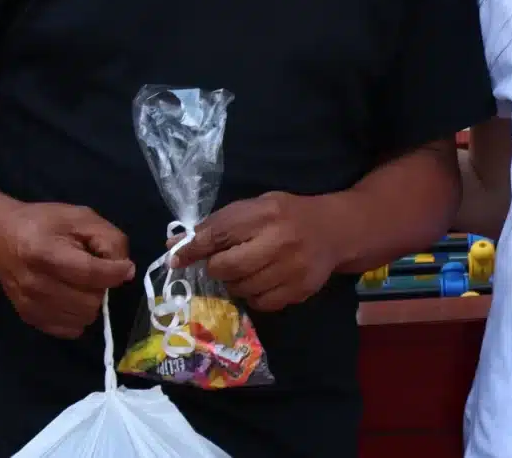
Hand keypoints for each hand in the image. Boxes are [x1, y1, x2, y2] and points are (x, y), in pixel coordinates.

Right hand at [0, 203, 136, 339]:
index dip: (115, 272)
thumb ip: (110, 240)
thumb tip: (126, 271)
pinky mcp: (28, 318)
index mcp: (45, 253)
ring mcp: (29, 305)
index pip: (89, 273)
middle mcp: (34, 284)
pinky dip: (78, 316)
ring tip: (83, 284)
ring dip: (91, 303)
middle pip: (89, 301)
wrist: (2, 238)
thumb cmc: (46, 223)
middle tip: (97, 272)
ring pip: (82, 318)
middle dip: (102, 287)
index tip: (125, 267)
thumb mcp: (83, 217)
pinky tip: (74, 297)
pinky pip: (68, 330)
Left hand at [171, 191, 345, 313]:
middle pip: (226, 267)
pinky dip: (254, 296)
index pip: (217, 235)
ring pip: (241, 289)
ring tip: (246, 270)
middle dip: (216, 267)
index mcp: (265, 214)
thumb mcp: (256, 207)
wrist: (336, 230)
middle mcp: (279, 241)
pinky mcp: (299, 289)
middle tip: (223, 263)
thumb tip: (175, 246)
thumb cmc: (288, 215)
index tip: (176, 259)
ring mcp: (291, 268)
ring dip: (235, 283)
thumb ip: (219, 224)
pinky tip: (261, 281)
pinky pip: (260, 303)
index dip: (191, 249)